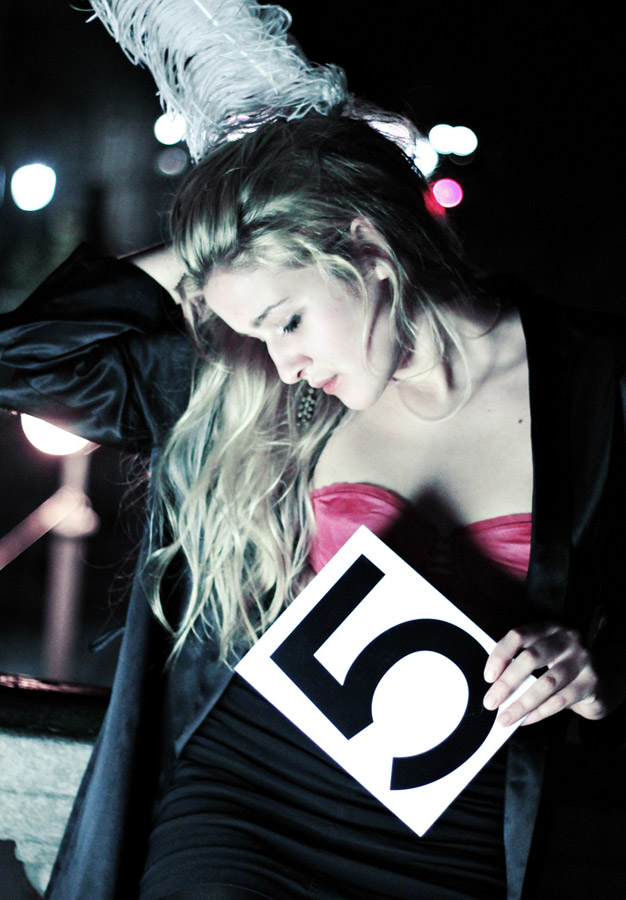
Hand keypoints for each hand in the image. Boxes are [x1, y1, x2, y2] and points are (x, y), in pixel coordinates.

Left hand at [482, 621, 612, 726]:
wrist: (601, 680)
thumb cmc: (560, 667)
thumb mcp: (543, 655)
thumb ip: (521, 663)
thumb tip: (494, 687)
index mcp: (548, 628)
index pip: (518, 635)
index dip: (500, 655)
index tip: (488, 677)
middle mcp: (567, 639)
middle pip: (531, 658)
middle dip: (507, 683)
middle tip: (490, 702)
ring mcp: (582, 659)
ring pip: (546, 683)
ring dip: (522, 703)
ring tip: (505, 718)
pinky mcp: (592, 682)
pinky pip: (560, 700)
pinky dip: (539, 712)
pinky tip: (525, 720)